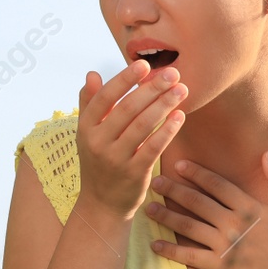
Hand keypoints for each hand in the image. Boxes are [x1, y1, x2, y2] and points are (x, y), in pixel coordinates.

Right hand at [75, 59, 187, 217]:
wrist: (101, 203)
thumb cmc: (98, 161)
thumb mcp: (87, 133)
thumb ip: (89, 103)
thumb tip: (91, 73)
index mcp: (86, 127)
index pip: (104, 97)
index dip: (124, 80)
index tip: (143, 64)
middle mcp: (98, 142)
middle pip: (127, 108)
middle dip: (152, 88)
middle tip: (173, 73)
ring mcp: (116, 159)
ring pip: (143, 125)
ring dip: (164, 105)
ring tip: (181, 90)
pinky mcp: (134, 173)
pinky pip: (153, 147)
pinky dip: (167, 130)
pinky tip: (179, 115)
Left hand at [144, 152, 267, 268]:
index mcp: (250, 206)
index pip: (217, 184)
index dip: (196, 173)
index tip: (179, 165)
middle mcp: (233, 223)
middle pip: (197, 202)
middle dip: (174, 190)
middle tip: (155, 182)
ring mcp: (226, 246)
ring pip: (189, 227)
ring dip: (167, 217)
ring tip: (149, 208)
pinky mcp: (223, 267)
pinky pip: (191, 258)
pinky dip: (171, 251)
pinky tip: (155, 245)